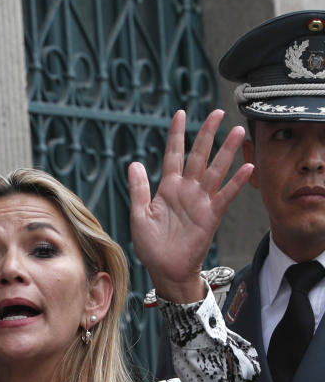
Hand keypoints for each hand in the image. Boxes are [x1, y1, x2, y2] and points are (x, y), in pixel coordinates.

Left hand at [128, 110, 252, 302]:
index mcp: (167, 188)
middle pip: (198, 156)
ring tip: (237, 132)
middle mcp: (186, 190)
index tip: (179, 114)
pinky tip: (247, 167)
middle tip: (217, 112)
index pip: (173, 155)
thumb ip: (139, 189)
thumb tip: (134, 163)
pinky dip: (236, 182)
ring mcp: (200, 202)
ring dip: (227, 152)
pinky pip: (225, 196)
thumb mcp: (139, 215)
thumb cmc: (151, 245)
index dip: (176, 135)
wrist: (165, 269)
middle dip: (206, 134)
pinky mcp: (211, 216)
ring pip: (215, 171)